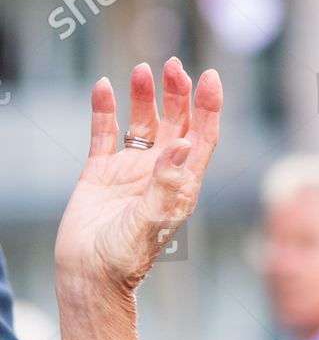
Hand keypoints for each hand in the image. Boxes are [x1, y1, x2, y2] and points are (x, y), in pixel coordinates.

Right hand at [55, 58, 221, 296]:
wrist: (90, 274)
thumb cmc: (127, 257)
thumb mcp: (152, 219)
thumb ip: (167, 182)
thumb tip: (186, 144)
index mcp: (181, 186)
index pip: (202, 139)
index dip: (208, 108)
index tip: (209, 77)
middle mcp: (160, 174)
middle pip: (176, 124)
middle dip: (178, 94)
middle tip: (173, 65)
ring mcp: (130, 171)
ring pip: (142, 124)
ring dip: (144, 96)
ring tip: (141, 69)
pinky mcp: (101, 172)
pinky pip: (104, 133)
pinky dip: (104, 110)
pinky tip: (103, 87)